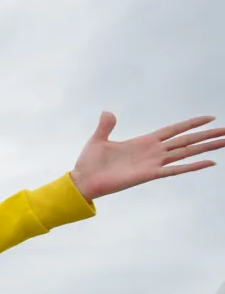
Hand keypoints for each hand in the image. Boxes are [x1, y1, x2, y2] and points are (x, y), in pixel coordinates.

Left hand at [70, 112, 224, 200]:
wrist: (83, 181)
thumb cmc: (90, 163)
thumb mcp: (98, 139)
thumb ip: (106, 125)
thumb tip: (108, 112)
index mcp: (144, 141)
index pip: (174, 130)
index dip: (191, 124)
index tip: (210, 118)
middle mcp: (153, 152)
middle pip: (186, 141)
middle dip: (207, 135)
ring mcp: (153, 163)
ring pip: (186, 153)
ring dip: (206, 147)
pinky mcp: (149, 174)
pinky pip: (176, 169)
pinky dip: (193, 166)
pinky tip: (210, 162)